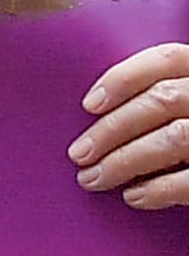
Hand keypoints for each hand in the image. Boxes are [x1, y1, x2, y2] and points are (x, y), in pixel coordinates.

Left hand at [77, 42, 188, 209]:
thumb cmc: (188, 126)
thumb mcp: (183, 105)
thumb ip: (158, 101)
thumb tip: (96, 115)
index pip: (168, 59)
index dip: (124, 78)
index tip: (89, 105)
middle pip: (164, 100)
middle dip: (112, 128)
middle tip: (78, 154)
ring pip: (174, 137)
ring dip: (124, 161)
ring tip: (92, 179)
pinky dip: (159, 189)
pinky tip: (133, 196)